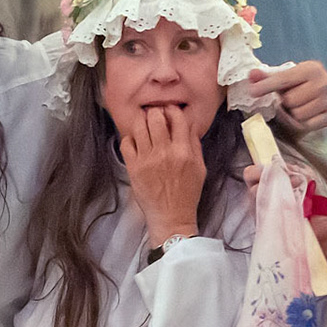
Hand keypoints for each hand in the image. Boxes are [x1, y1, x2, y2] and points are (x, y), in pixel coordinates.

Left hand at [121, 104, 204, 244]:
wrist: (171, 216)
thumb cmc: (187, 194)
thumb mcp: (199, 168)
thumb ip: (194, 144)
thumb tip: (189, 124)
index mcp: (184, 151)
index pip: (177, 118)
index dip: (172, 109)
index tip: (169, 110)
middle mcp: (165, 152)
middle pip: (155, 117)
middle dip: (154, 112)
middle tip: (154, 114)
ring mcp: (147, 159)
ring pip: (138, 126)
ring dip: (141, 121)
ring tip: (143, 124)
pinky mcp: (133, 167)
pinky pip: (126, 142)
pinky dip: (129, 138)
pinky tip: (136, 142)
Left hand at [250, 62, 326, 131]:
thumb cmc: (303, 86)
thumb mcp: (286, 78)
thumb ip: (267, 77)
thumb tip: (252, 74)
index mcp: (312, 68)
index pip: (283, 79)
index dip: (266, 86)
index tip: (252, 91)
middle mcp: (325, 82)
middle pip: (290, 100)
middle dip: (287, 102)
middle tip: (294, 98)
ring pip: (298, 114)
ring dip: (294, 114)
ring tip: (301, 106)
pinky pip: (308, 125)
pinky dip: (304, 123)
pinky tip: (309, 114)